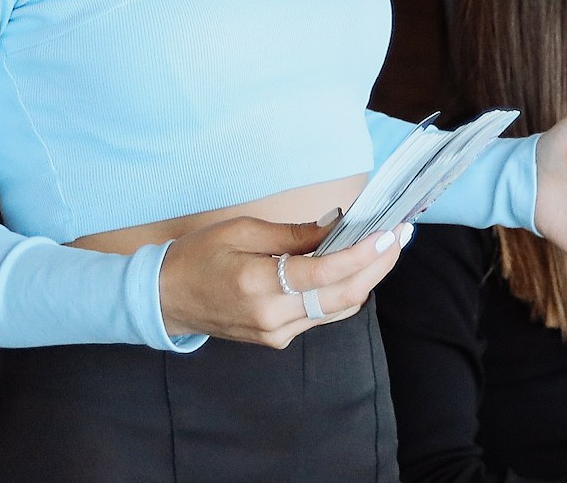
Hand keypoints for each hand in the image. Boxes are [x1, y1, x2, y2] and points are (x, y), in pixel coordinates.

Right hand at [158, 214, 406, 346]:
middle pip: (343, 295)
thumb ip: (295, 234)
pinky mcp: (277, 339)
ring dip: (367, 279)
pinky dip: (344, 292)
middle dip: (378, 266)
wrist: (165, 299)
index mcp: (260, 285)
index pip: (327, 273)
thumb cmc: (199, 257)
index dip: (365, 253)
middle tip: (401, 236)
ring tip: (386, 247)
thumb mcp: (243, 230)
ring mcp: (276, 333)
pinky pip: (322, 316)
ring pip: (338, 308)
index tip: (392, 232)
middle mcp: (273, 316)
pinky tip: (356, 268)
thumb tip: (339, 227)